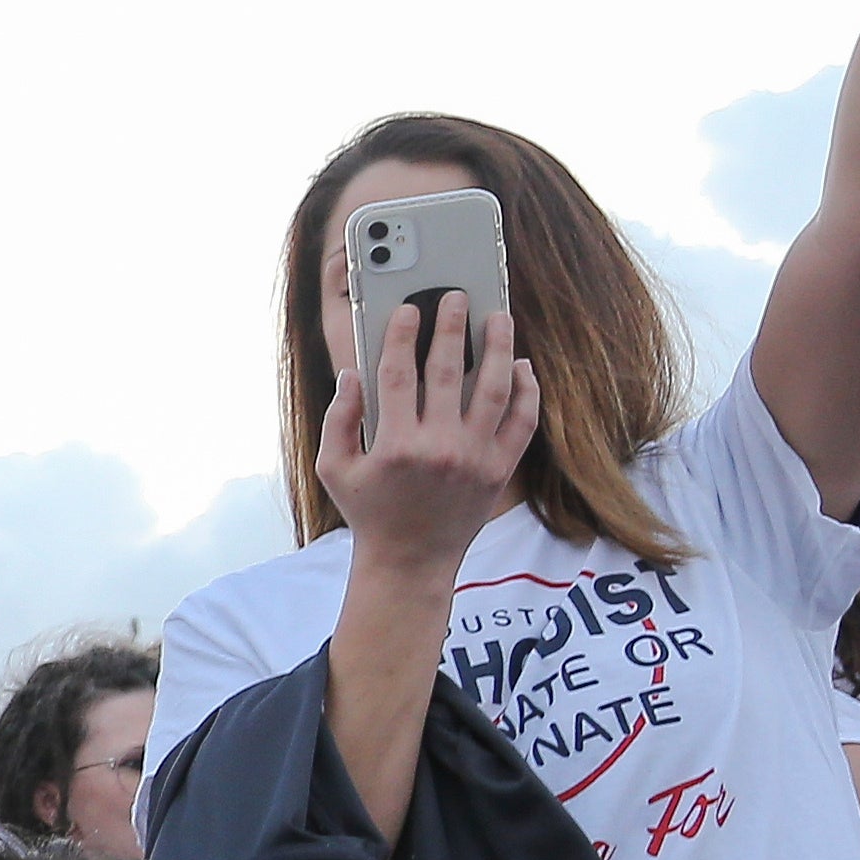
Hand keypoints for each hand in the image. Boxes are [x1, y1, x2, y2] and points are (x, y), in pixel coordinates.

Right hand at [317, 299, 536, 576]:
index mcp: (394, 444)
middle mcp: (438, 448)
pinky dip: (526, 390)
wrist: (411, 562)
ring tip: (499, 318)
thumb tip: (352, 374)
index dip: (401, 335)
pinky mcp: (500, 470)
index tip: (408, 309)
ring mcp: (475, 458)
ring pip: (494, 389)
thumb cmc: (369, 511)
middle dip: (452, 327)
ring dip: (498, 348)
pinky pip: (521, 421)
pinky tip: (520, 366)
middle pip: (448, 371)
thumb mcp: (333, 469)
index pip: (397, 373)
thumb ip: (338, 419)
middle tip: (456, 297)